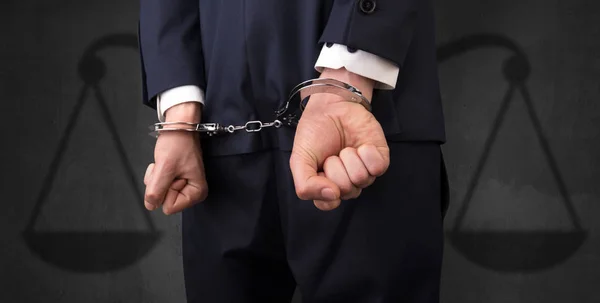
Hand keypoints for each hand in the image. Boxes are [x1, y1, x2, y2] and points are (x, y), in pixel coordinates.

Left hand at [143, 102, 207, 214]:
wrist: (178, 127)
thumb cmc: (178, 142)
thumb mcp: (165, 167)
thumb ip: (156, 190)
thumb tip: (150, 205)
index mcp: (197, 192)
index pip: (170, 206)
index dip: (166, 189)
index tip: (173, 173)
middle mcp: (192, 192)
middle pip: (165, 200)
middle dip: (160, 183)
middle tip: (168, 167)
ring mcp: (183, 186)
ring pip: (160, 193)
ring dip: (157, 177)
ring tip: (167, 164)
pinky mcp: (176, 180)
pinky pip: (159, 185)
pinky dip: (158, 174)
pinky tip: (165, 164)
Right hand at [289, 68, 389, 210]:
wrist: (330, 106)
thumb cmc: (315, 133)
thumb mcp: (299, 160)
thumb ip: (305, 185)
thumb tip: (332, 196)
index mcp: (326, 187)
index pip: (328, 203)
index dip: (323, 188)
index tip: (319, 169)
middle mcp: (347, 184)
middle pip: (346, 191)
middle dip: (335, 167)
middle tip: (331, 154)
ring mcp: (365, 173)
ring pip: (361, 179)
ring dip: (349, 158)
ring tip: (344, 148)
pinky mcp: (379, 160)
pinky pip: (377, 168)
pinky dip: (366, 154)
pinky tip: (360, 145)